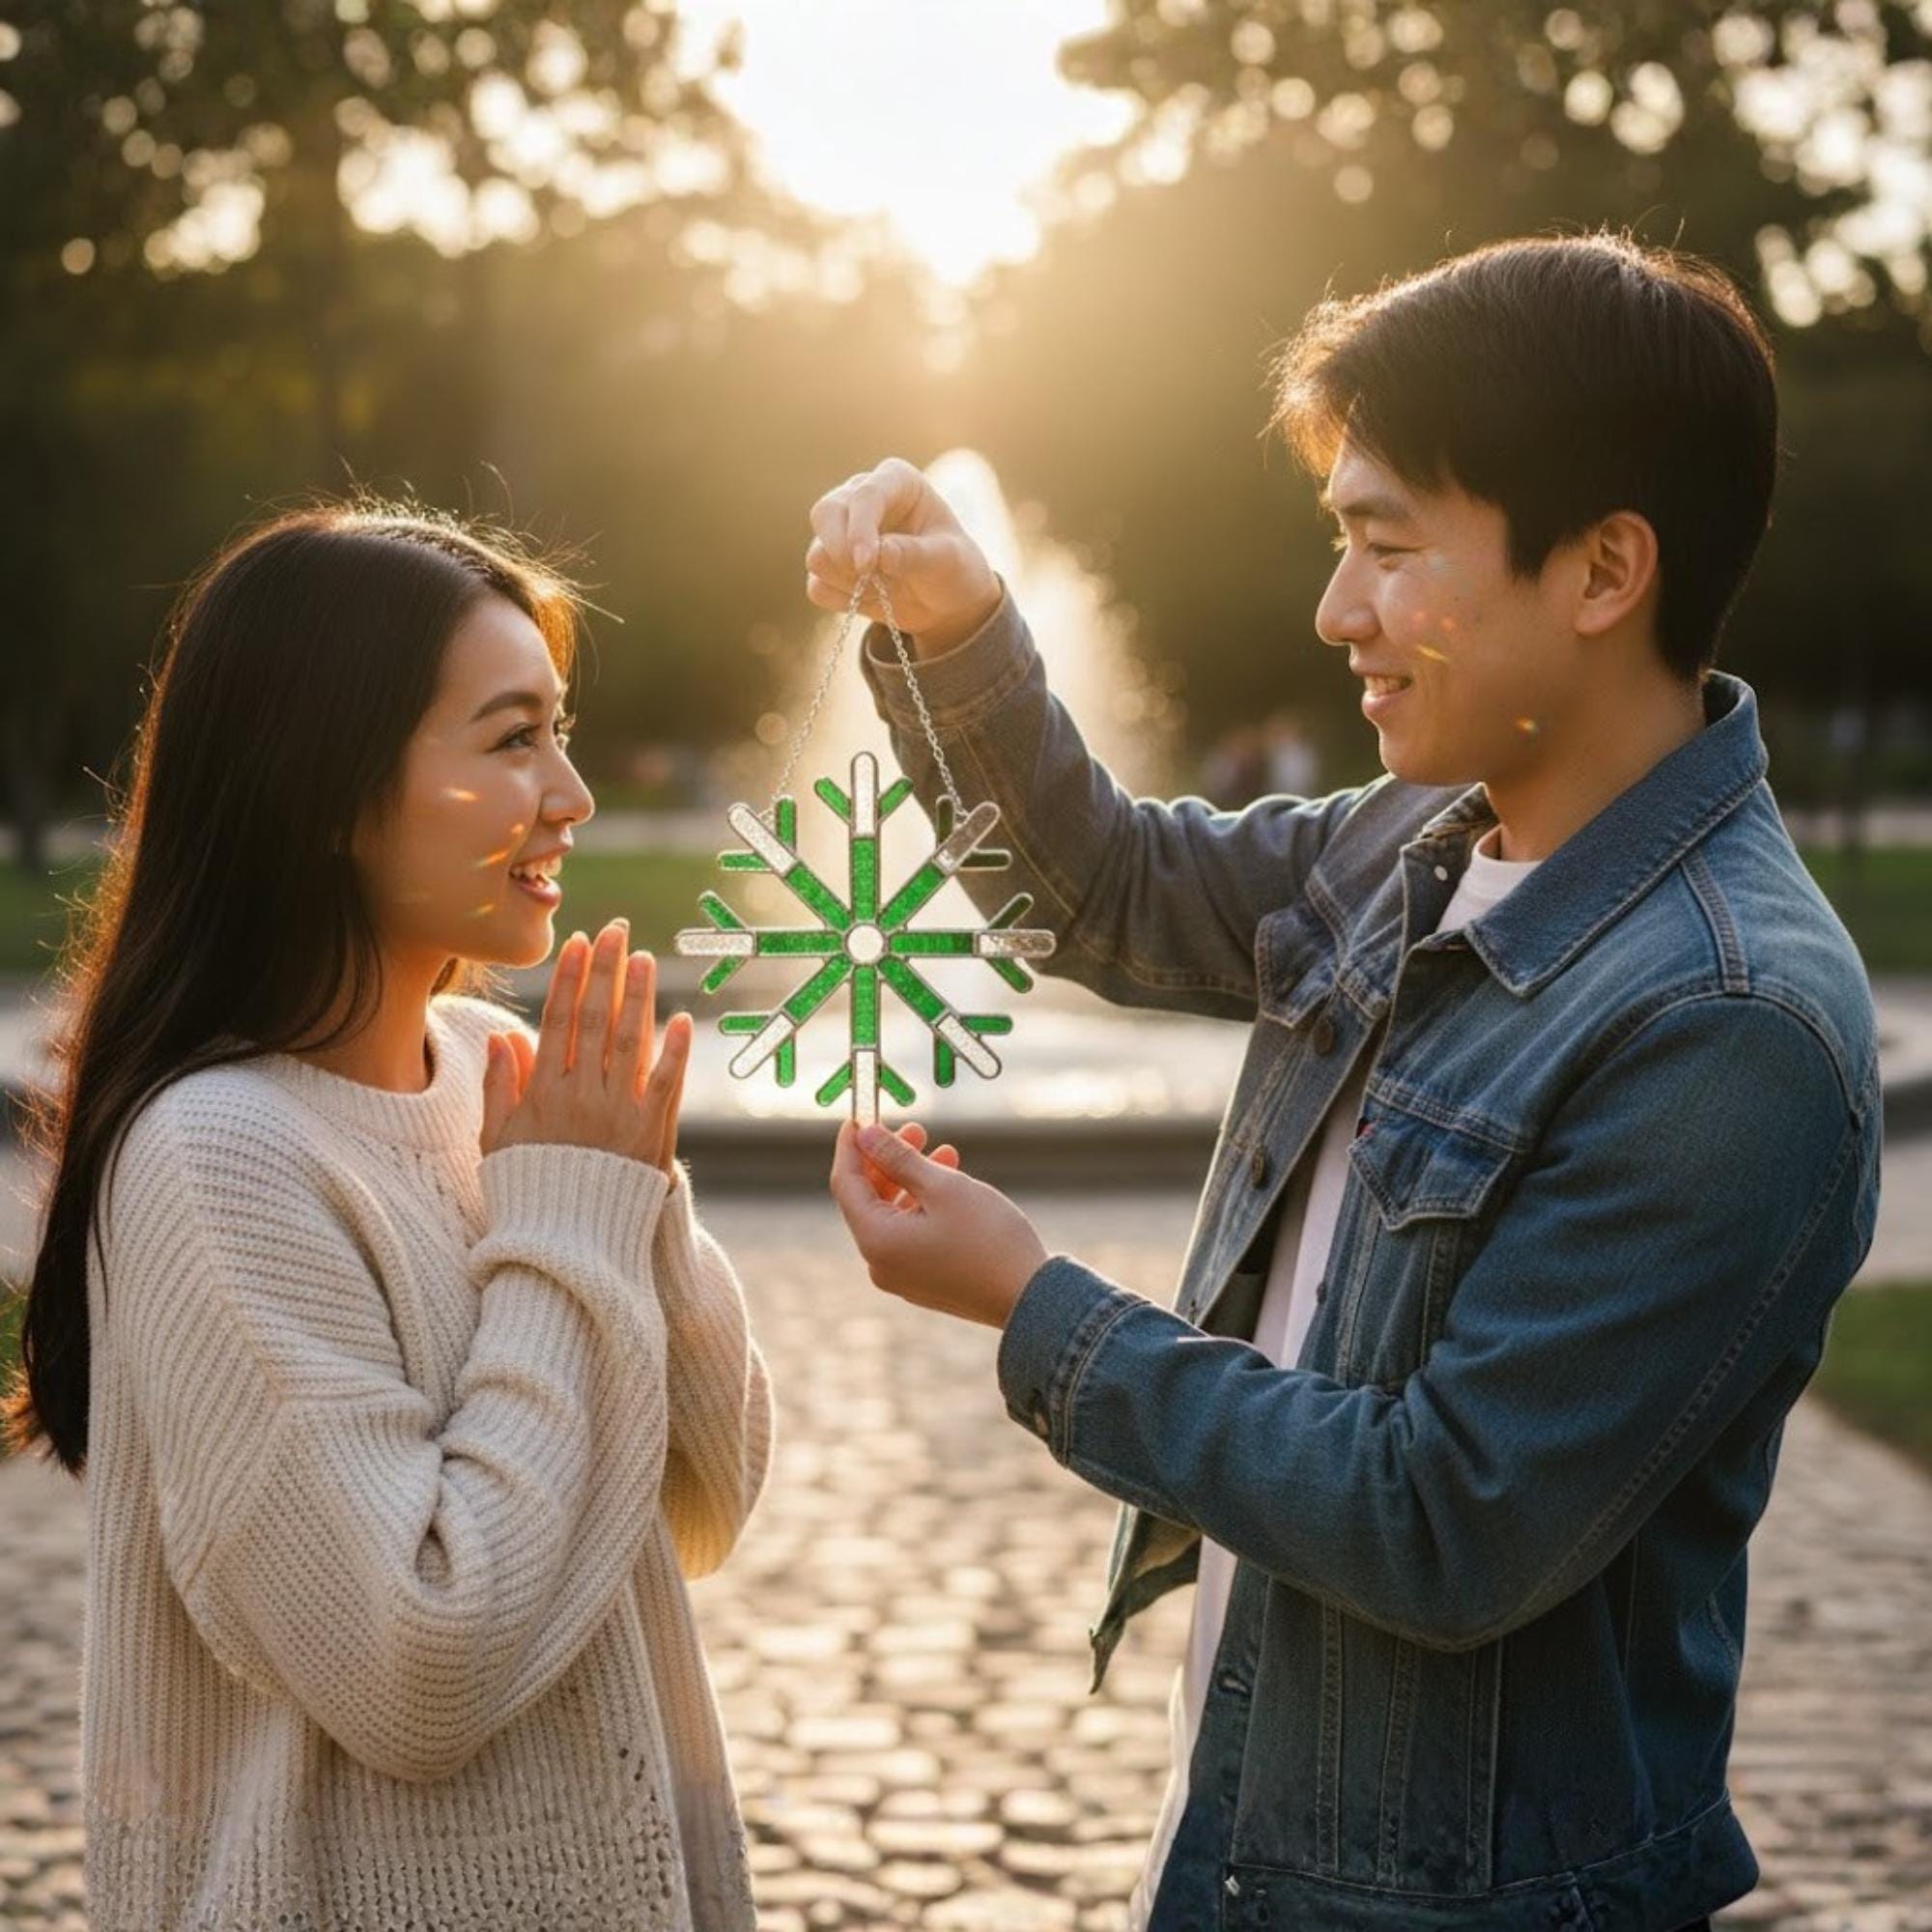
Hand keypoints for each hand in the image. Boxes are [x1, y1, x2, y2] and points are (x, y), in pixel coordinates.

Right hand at [480, 918, 690, 1175]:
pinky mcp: (652, 1137)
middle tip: (616, 931)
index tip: (579, 943)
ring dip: (638, 996)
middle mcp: (582, 1098)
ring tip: (645, 959)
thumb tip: (503, 1035)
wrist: (567, 1248)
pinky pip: (666, 1085)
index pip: (557, 1021)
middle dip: (607, 971)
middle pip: (595, 1020)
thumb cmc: (529, 1194)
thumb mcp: (497, 1143)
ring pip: (630, 1042)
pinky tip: (682, 1019)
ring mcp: (619, 1115)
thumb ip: (499, 1088)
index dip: (570, 978)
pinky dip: (674, 1051)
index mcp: (542, 1095)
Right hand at [806, 457, 1002, 653]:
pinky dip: (844, 601)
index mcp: (896, 481)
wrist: (945, 601)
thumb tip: (879, 554)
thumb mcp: (948, 560)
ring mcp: (841, 531)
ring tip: (886, 586)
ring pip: (817, 556)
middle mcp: (860, 497)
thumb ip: (916, 554)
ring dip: (849, 581)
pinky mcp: (830, 566)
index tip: (867, 564)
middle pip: (824, 514)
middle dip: (841, 551)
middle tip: (869, 577)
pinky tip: (873, 597)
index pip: (865, 495)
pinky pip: (817, 587)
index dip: (860, 529)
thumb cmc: (953, 568)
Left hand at [828, 1119, 1047, 1329]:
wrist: (1031, 1297)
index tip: (861, 1116)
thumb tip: (866, 1134)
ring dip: (912, 1180)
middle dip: (889, 1161)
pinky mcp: (923, 1281)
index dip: (851, 1147)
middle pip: (869, 1200)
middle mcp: (880, 1263)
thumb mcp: (943, 1186)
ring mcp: (901, 1276)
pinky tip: (951, 1184)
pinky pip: (911, 1234)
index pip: (846, 1184)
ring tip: (944, 1150)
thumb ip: (898, 1158)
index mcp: (877, 1241)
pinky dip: (923, 1206)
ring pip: (893, 1215)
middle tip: (916, 1128)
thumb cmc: (989, 1238)